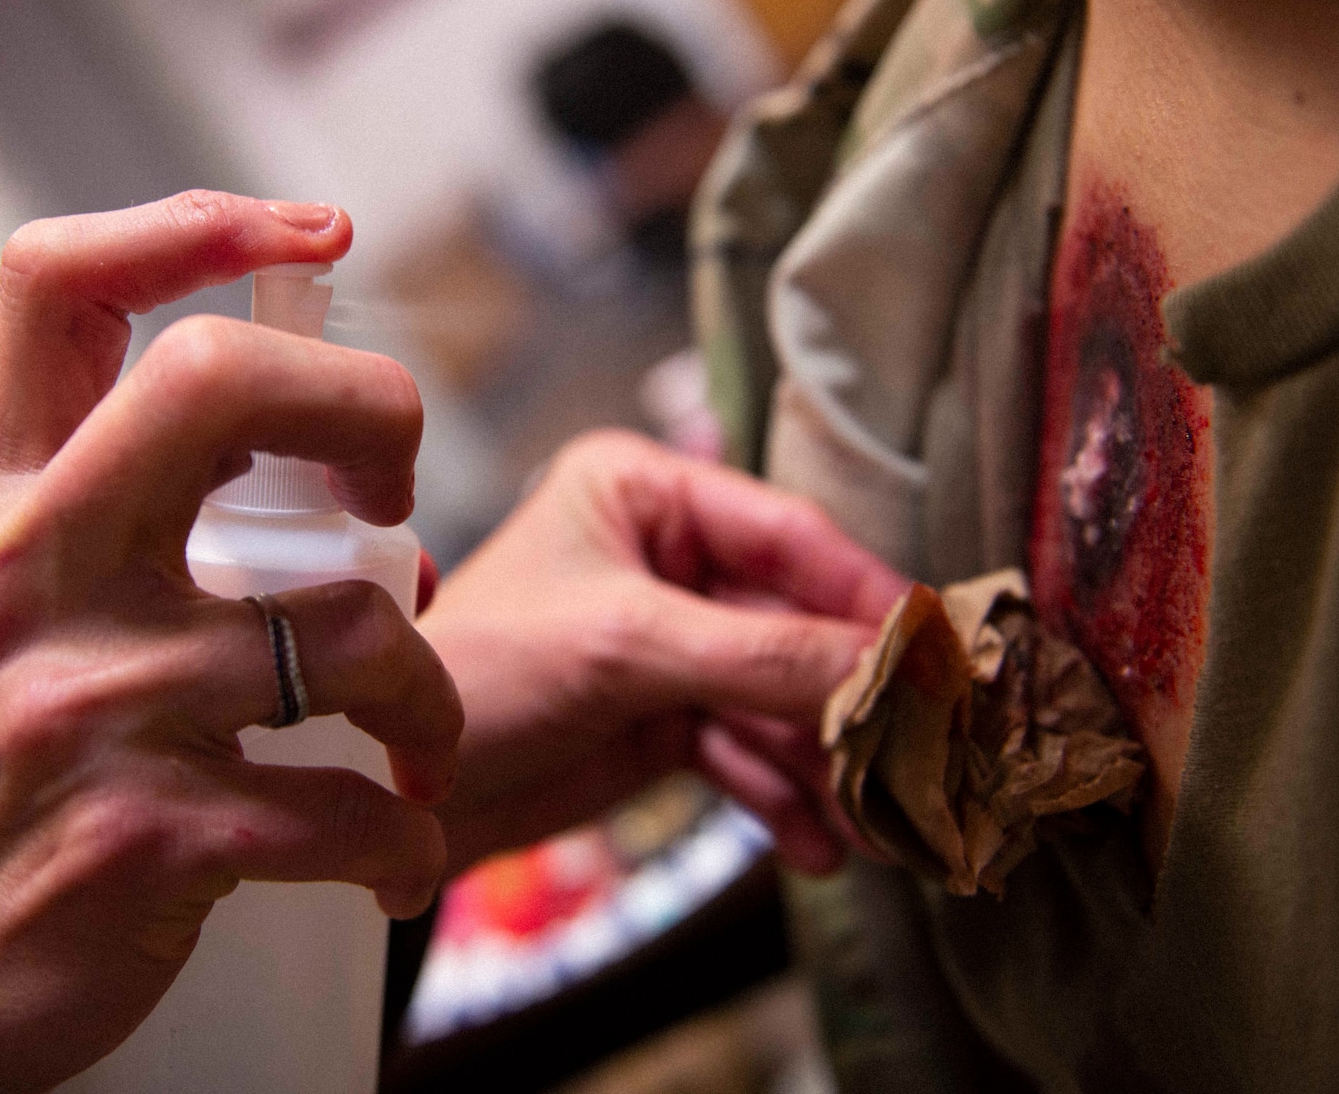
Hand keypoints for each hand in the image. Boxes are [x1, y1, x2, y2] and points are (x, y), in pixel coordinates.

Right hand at [0, 193, 462, 1093]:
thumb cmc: (7, 757)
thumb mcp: (26, 601)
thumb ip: (145, 511)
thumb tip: (365, 485)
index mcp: (5, 500)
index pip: (56, 284)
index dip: (195, 222)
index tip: (315, 230)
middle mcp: (33, 573)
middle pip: (219, 379)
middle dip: (372, 412)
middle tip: (396, 498)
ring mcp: (87, 702)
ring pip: (352, 627)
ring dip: (431, 698)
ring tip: (419, 744)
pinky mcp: (149, 837)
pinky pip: (354, 811)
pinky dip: (408, 843)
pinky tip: (395, 856)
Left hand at [420, 429, 905, 876]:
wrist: (398, 794)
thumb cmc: (481, 672)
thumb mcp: (626, 649)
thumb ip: (763, 655)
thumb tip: (893, 667)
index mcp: (644, 493)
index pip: (786, 532)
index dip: (866, 596)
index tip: (941, 651)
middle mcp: (665, 554)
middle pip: (798, 621)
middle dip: (852, 697)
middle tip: (928, 750)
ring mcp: (672, 641)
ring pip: (783, 696)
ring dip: (831, 763)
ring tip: (886, 824)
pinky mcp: (667, 716)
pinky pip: (752, 751)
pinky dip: (788, 798)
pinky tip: (822, 846)